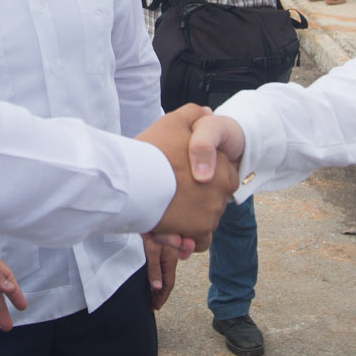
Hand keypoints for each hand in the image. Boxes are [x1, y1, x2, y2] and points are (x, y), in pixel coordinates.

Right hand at [137, 105, 237, 246]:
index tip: (185, 178)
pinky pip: (199, 242)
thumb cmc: (151, 151)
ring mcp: (210, 215)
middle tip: (174, 196)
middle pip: (212, 200)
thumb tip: (208, 113)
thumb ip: (195, 114)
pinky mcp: (196, 232)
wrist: (132, 180)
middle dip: (196, 201)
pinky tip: (175, 234)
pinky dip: (189, 240)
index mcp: (222, 169)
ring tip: (168, 214)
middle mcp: (221, 194)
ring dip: (189, 221)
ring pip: (203, 222)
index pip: (224, 177)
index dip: (204, 178)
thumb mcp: (174, 121)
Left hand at [142, 234, 178, 310]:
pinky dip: (156, 276)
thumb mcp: (152, 251)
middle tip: (152, 305)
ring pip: (164, 274)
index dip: (162, 296)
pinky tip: (152, 279)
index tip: (155, 307)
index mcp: (170, 260)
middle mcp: (170, 258)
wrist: (149, 213)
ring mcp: (166, 253)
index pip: (168, 283)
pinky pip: (161, 267)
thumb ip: (154, 269)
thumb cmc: (151, 230)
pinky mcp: (161, 248)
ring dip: (158, 286)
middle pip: (167, 281)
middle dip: (160, 294)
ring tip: (151, 296)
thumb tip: (157, 287)